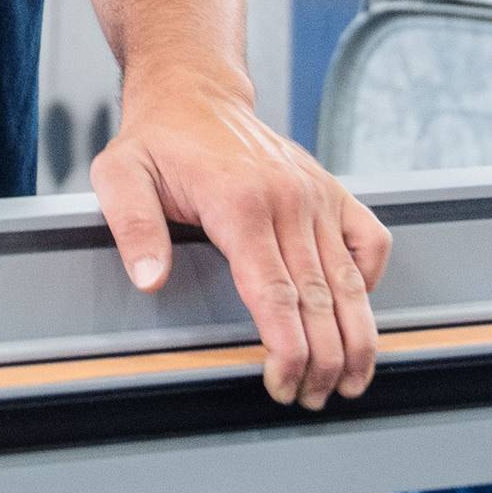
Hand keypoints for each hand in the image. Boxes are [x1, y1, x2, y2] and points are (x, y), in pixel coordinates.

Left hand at [92, 72, 388, 410]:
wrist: (194, 93)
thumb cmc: (157, 141)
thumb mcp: (120, 176)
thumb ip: (133, 229)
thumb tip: (151, 280)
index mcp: (240, 203)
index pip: (276, 293)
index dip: (287, 348)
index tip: (284, 384)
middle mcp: (288, 200)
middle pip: (319, 298)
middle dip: (323, 359)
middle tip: (314, 399)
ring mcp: (316, 195)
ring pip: (350, 280)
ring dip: (356, 337)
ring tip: (350, 381)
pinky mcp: (330, 190)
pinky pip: (369, 241)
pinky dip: (370, 280)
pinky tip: (358, 313)